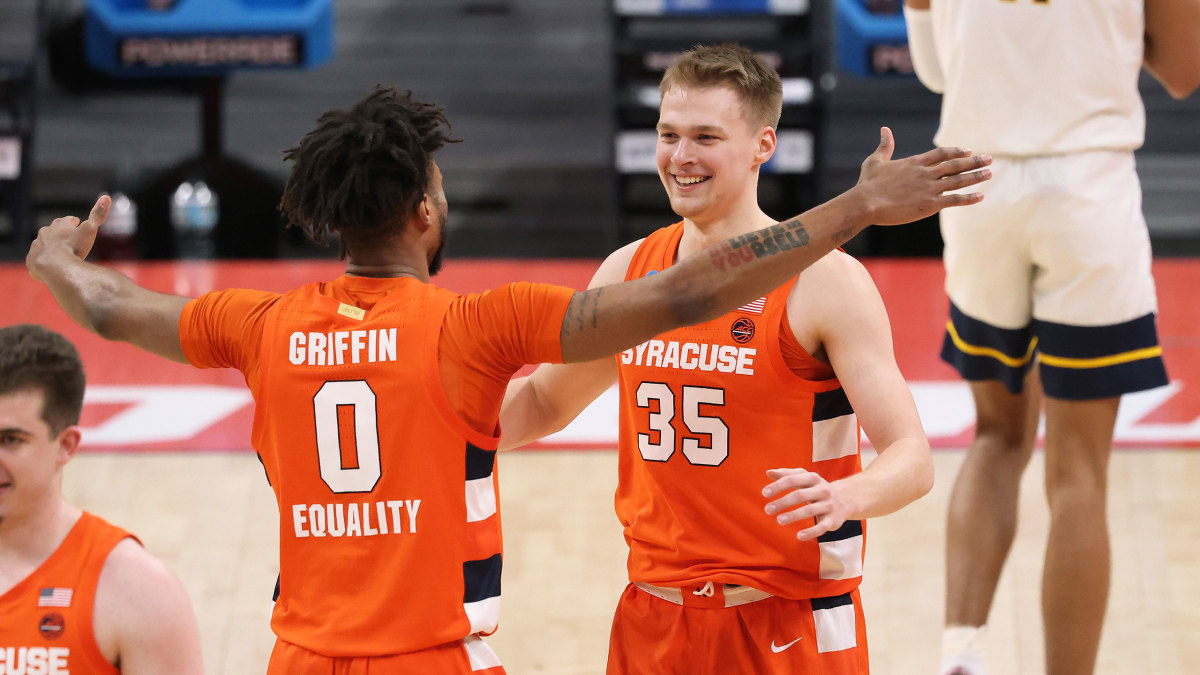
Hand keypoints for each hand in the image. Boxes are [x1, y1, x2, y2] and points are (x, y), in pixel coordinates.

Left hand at [27, 195, 110, 282]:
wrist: (54, 267)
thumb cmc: (74, 248)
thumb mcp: (90, 230)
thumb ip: (98, 215)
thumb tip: (106, 197)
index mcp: (59, 224)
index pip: (68, 220)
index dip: (74, 223)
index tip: (77, 224)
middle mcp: (45, 232)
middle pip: (53, 231)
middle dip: (60, 234)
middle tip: (69, 241)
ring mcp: (36, 246)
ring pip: (44, 245)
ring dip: (51, 249)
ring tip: (60, 257)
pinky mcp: (31, 260)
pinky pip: (37, 260)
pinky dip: (44, 262)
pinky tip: (51, 267)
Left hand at [762, 468, 851, 541]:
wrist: (846, 499)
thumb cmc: (817, 488)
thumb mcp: (804, 478)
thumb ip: (787, 474)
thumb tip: (768, 472)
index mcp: (813, 478)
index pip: (793, 479)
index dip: (778, 486)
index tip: (764, 494)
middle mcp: (822, 490)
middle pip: (800, 495)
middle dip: (783, 502)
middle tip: (767, 509)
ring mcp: (828, 505)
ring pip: (810, 510)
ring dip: (793, 515)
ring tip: (779, 520)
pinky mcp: (832, 520)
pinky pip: (821, 527)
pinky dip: (811, 532)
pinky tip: (799, 536)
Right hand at [855, 127, 990, 225]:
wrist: (867, 202)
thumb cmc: (868, 183)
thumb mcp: (875, 161)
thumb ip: (885, 145)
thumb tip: (884, 129)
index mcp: (915, 162)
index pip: (941, 154)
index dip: (956, 151)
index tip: (968, 150)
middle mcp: (926, 173)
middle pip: (955, 164)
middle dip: (974, 161)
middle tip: (989, 159)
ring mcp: (929, 188)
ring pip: (958, 180)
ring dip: (975, 176)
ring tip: (989, 173)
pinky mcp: (930, 204)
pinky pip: (954, 200)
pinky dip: (968, 198)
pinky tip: (980, 196)